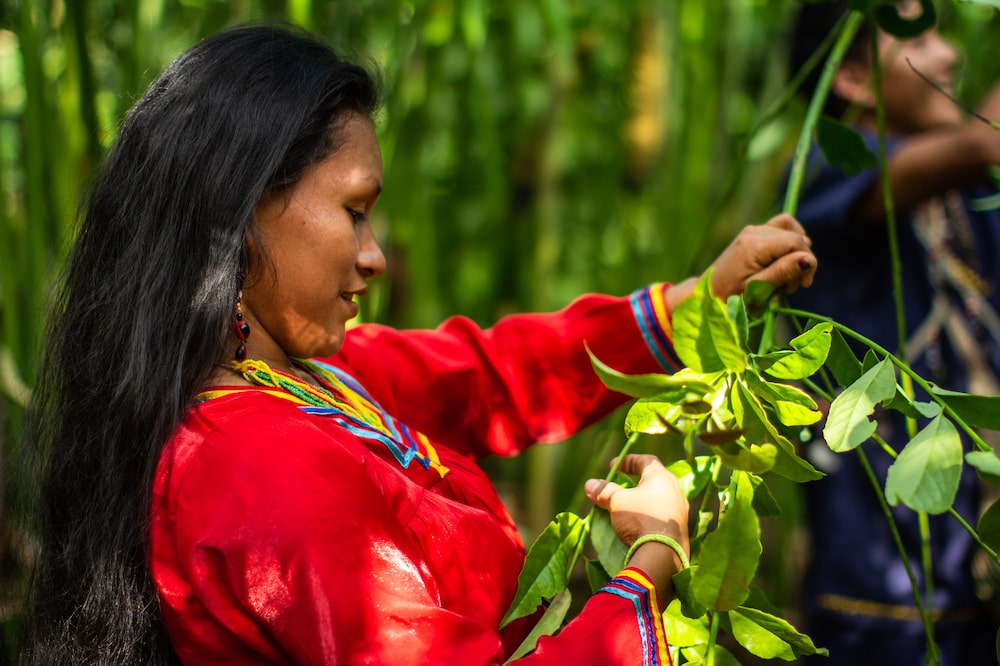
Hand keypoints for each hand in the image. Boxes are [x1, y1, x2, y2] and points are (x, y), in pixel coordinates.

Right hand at [584, 454, 688, 579]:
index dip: (628, 461)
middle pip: (654, 480)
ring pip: (659, 499)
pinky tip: (639, 523)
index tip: (614, 466)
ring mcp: (680, 511)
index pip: (646, 461)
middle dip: (635, 481)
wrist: (662, 553)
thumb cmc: (640, 519)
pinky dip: (649, 514)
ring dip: (642, 500)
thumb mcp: (617, 502)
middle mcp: (675, 491)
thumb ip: (604, 491)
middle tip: (621, 485)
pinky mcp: (680, 529)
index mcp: (662, 478)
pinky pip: (662, 515)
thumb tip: (590, 484)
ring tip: (627, 506)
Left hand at [709, 213, 816, 298]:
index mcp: (755, 245)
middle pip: (796, 238)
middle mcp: (755, 231)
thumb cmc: (731, 295)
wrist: (709, 292)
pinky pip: (781, 228)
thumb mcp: (757, 288)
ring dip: (795, 253)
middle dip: (801, 261)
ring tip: (785, 275)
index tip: (804, 284)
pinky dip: (788, 243)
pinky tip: (784, 260)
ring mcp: (754, 230)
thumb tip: (809, 259)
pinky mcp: (754, 233)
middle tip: (789, 286)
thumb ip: (783, 272)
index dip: (808, 262)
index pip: (796, 242)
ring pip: (791, 231)